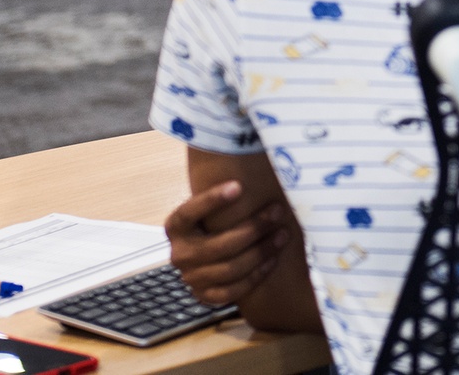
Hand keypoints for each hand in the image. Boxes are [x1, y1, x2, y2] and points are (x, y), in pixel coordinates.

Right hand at [165, 181, 289, 305]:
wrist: (201, 259)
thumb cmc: (212, 222)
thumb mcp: (209, 207)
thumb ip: (222, 193)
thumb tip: (249, 162)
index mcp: (176, 226)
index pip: (191, 212)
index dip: (212, 200)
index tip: (239, 186)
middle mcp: (179, 253)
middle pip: (220, 245)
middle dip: (254, 228)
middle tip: (277, 212)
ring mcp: (191, 277)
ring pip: (231, 268)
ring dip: (261, 251)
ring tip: (282, 234)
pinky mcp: (204, 296)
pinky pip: (233, 291)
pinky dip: (255, 276)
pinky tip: (273, 259)